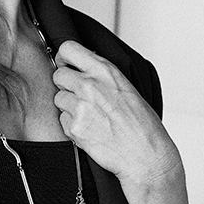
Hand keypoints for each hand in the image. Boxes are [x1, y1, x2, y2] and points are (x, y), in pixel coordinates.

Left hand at [52, 41, 180, 188]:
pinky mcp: (74, 127)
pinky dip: (71, 126)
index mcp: (105, 71)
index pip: (68, 49)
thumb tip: (84, 64)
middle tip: (80, 96)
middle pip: (58, 75)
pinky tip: (90, 130)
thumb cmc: (141, 124)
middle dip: (65, 85)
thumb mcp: (127, 87)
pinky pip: (62, 120)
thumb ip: (103, 75)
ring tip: (90, 116)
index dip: (64, 58)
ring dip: (68, 107)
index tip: (68, 66)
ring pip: (58, 98)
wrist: (145, 154)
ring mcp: (80, 106)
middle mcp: (90, 85)